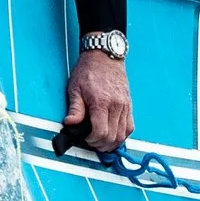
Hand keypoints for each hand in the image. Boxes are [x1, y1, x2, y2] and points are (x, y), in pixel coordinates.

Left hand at [56, 45, 131, 161]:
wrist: (105, 56)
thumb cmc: (89, 70)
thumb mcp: (75, 89)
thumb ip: (74, 109)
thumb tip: (70, 124)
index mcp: (102, 102)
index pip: (101, 132)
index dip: (92, 140)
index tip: (85, 138)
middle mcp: (116, 105)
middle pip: (113, 136)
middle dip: (101, 144)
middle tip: (91, 143)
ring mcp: (125, 105)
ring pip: (123, 134)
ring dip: (112, 143)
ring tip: (101, 143)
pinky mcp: (129, 105)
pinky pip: (130, 126)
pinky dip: (122, 135)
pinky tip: (113, 135)